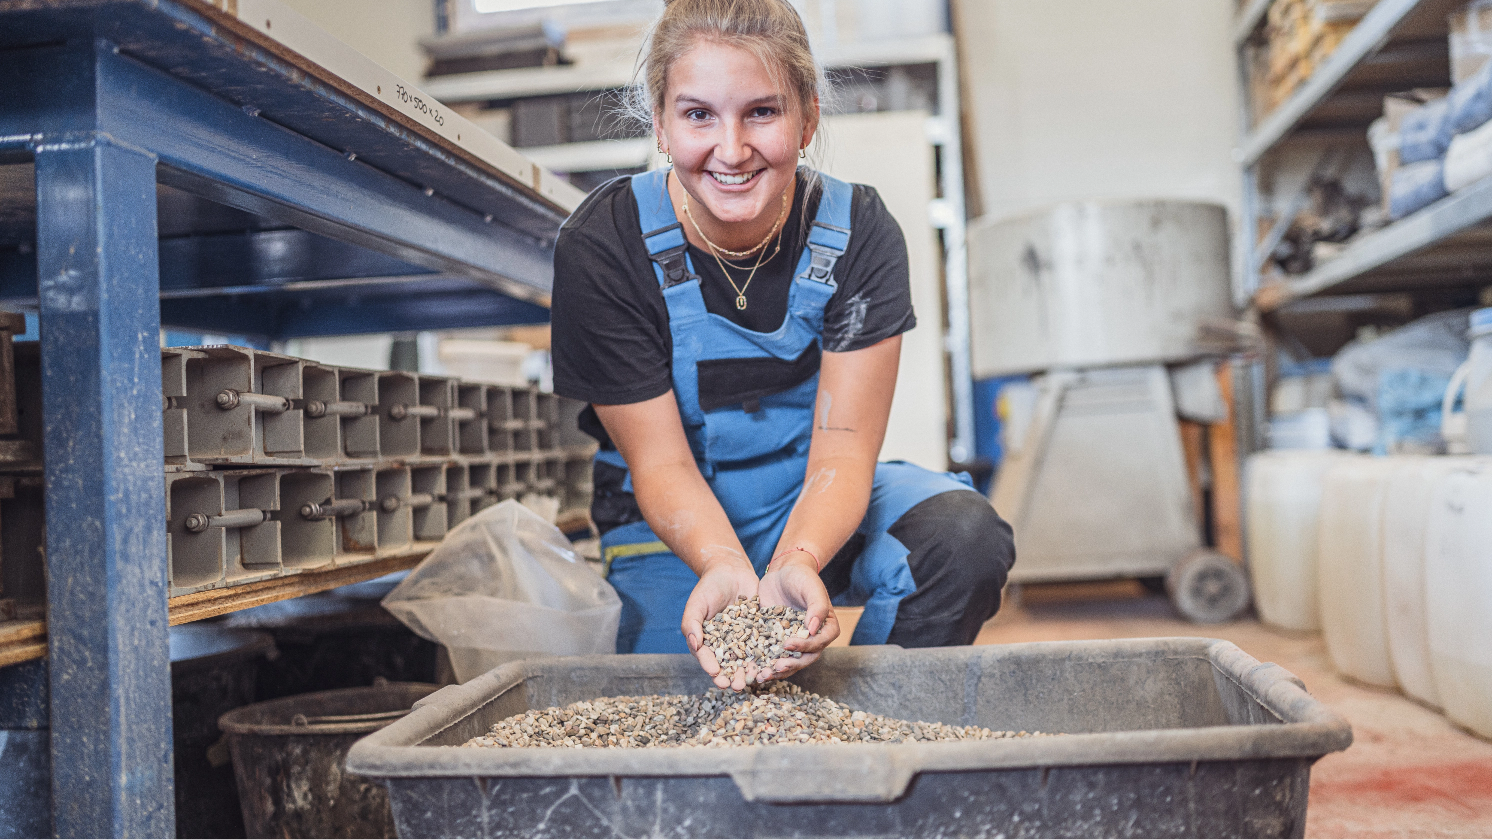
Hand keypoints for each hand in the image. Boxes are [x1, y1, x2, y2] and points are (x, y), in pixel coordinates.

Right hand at [681, 551, 760, 689]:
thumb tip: (695, 646)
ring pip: (747, 660)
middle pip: (728, 665)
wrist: (730, 570)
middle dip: (732, 677)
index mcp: (707, 642)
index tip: (716, 675)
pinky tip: (771, 663)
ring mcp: (743, 640)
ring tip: (753, 679)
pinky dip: (767, 655)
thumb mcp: (696, 605)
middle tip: (736, 686)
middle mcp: (725, 645)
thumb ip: (692, 625)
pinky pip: (763, 646)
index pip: (708, 659)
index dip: (711, 668)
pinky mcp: (759, 632)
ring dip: (749, 671)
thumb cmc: (708, 588)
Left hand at [756, 551, 838, 681]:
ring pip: (789, 662)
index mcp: (826, 628)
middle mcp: (812, 638)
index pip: (819, 643)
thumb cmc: (802, 576)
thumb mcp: (811, 587)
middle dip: (790, 665)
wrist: (783, 571)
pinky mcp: (777, 641)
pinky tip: (752, 669)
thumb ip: (817, 607)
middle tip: (775, 667)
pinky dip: (764, 664)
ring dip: (777, 671)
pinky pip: (773, 656)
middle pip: (805, 658)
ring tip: (762, 675)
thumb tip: (813, 629)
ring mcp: (794, 641)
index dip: (805, 647)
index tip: (788, 645)